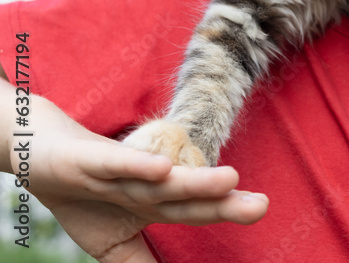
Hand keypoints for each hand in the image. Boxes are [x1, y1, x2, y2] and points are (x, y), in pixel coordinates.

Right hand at [2, 82, 267, 261]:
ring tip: (229, 179)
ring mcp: (124, 171)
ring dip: (194, 180)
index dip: (228, 210)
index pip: (197, 210)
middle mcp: (148, 184)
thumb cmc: (85, 196)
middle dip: (225, 200)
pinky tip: (165, 168)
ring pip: (162, 179)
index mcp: (156, 203)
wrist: (40, 154)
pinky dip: (140, 166)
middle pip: (190, 194)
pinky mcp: (94, 160)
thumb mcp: (111, 241)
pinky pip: (120, 163)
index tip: (260, 209)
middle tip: (261, 204)